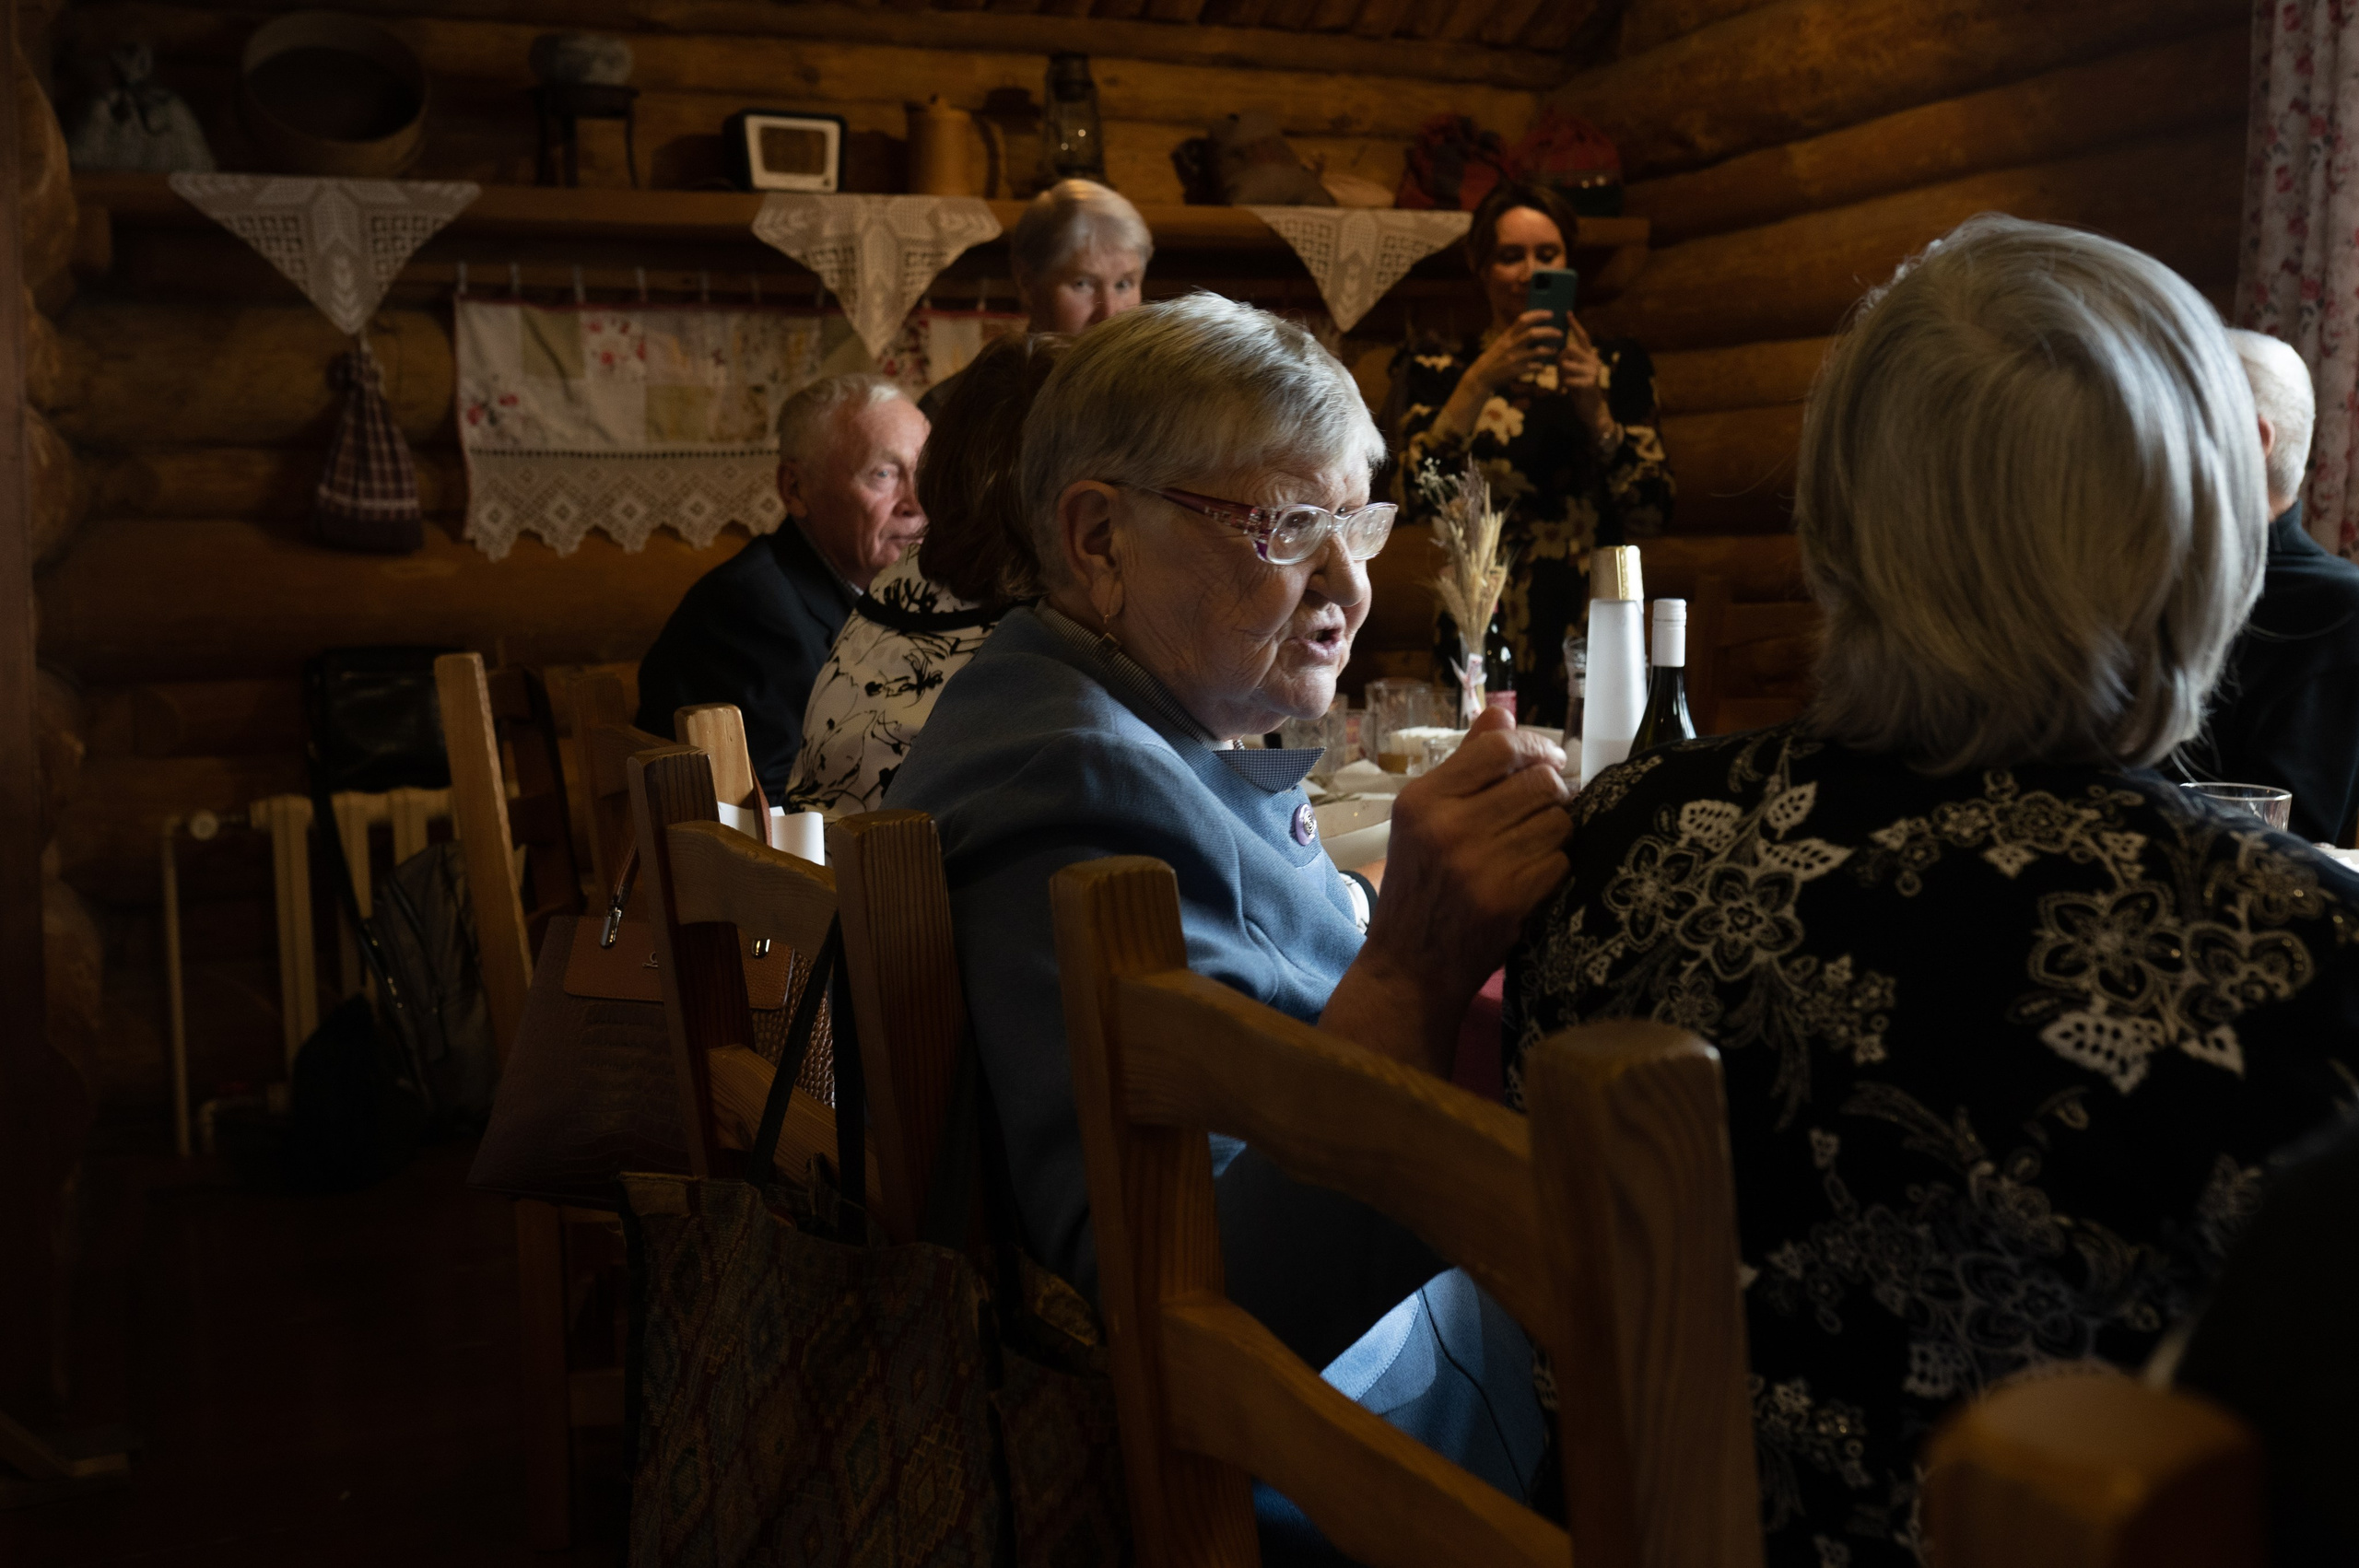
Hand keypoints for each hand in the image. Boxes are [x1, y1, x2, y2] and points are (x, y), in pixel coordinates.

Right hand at [1324, 707, 1570, 1070]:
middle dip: (1552, 795)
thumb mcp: (1421, 822)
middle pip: (1540, 781)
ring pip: (1557, 821)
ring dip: (1555, 834)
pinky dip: (1554, 869)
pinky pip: (1560, 861)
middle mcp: (1447, 826)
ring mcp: (1478, 863)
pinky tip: (1530, 881)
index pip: (1499, 746)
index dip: (1535, 748)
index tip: (1546, 762)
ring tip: (1532, 849)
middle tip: (1543, 812)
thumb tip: (1501, 714)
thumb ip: (1463, 767)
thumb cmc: (1419, 888)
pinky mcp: (1506, 899)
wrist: (1410, 968)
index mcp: (1423, 800)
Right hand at [1460, 309, 1565, 399]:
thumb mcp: (1502, 343)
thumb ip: (1514, 335)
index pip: (1523, 320)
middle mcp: (1511, 345)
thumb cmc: (1495, 358)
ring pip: (1538, 351)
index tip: (1550, 314)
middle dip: (1549, 332)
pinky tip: (1543, 366)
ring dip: (1549, 350)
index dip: (1538, 315)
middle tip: (1560, 333)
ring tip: (1554, 350)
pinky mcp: (1517, 371)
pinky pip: (1535, 367)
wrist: (1482, 376)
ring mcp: (1514, 358)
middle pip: (1533, 333)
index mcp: (1507, 336)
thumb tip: (1533, 326)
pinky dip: (1541, 366)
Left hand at [1556, 315, 1616, 447]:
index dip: (1574, 325)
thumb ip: (1568, 360)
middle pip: (1569, 349)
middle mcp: (1594, 360)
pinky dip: (1563, 385)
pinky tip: (1564, 391)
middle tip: (1559, 372)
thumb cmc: (1579, 389)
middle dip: (1559, 360)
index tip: (1567, 313)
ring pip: (1567, 364)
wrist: (1590, 409)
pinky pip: (1569, 379)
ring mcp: (1593, 371)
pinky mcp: (1590, 383)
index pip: (1582, 336)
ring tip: (1562, 383)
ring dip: (1561, 375)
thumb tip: (1558, 350)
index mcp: (1589, 355)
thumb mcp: (1572, 372)